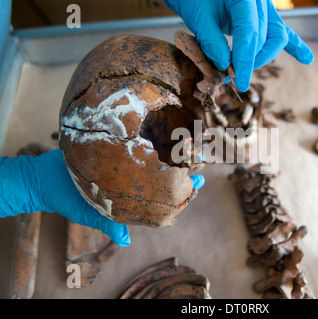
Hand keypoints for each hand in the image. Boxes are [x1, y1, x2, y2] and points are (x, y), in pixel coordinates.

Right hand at [0, 149, 202, 246]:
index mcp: (128, 199)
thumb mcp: (90, 214)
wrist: (44, 177)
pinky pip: (138, 149)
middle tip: (200, 170)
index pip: (158, 200)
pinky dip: (153, 145)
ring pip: (152, 164)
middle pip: (160, 180)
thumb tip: (127, 241)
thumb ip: (110, 226)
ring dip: (171, 159)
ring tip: (191, 154)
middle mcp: (129, 183)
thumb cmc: (67, 198)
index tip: (195, 187)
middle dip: (181, 176)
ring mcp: (123, 168)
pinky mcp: (116, 152)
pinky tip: (166, 138)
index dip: (178, 195)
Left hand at [164, 0, 313, 91]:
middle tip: (232, 74)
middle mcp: (260, 0)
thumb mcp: (197, 16)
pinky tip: (307, 59)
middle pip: (268, 36)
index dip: (245, 60)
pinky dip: (295, 46)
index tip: (239, 81)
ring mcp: (265, 6)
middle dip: (252, 60)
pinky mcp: (265, 15)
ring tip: (243, 68)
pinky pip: (283, 31)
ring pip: (276, 37)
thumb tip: (227, 66)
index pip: (250, 32)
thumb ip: (212, 41)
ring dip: (262, 57)